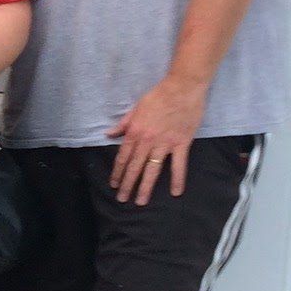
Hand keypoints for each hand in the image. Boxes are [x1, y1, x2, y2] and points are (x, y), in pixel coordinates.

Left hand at [108, 74, 207, 204]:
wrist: (182, 88)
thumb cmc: (157, 96)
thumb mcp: (135, 109)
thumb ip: (123, 124)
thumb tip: (109, 134)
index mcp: (134, 132)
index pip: (123, 157)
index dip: (117, 172)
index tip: (114, 185)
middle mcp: (147, 141)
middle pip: (135, 167)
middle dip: (127, 184)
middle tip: (122, 199)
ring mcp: (165, 143)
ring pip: (153, 169)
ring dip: (146, 187)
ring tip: (140, 201)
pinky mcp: (182, 144)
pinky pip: (179, 165)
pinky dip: (178, 179)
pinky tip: (176, 193)